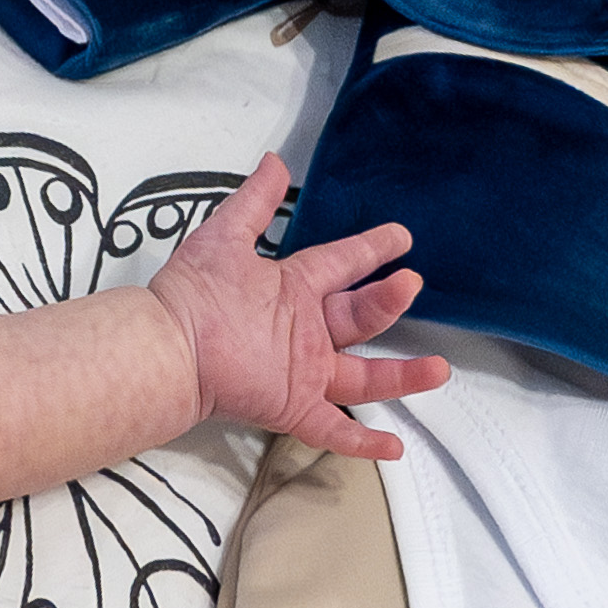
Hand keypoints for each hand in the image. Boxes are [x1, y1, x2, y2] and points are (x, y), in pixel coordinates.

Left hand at [146, 155, 449, 463]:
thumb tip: (276, 160)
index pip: (343, 266)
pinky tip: (394, 447)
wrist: (167, 345)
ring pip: (364, 377)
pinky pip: (333, 429)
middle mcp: (306, 331)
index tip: (401, 236)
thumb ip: (255, 202)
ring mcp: (303, 372)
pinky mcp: (292, 406)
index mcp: (294, 289)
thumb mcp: (225, 236)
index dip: (372, 250)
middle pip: (360, 318)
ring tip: (440, 369)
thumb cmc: (192, 292)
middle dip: (389, 301)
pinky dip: (363, 441)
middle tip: (413, 282)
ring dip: (402, 376)